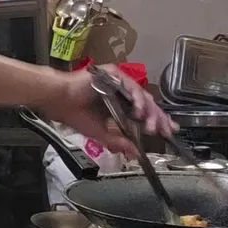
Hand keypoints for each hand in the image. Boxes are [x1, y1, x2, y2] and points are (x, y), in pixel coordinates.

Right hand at [38, 65, 177, 156]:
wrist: (59, 102)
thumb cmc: (75, 114)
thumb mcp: (101, 133)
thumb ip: (118, 141)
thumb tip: (134, 153)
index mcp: (120, 103)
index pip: (144, 112)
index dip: (156, 121)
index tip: (168, 131)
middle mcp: (122, 91)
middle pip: (148, 103)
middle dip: (158, 118)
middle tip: (165, 131)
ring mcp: (118, 81)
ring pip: (142, 95)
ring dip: (149, 112)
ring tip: (150, 126)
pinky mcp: (113, 74)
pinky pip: (130, 86)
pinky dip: (137, 99)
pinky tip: (138, 112)